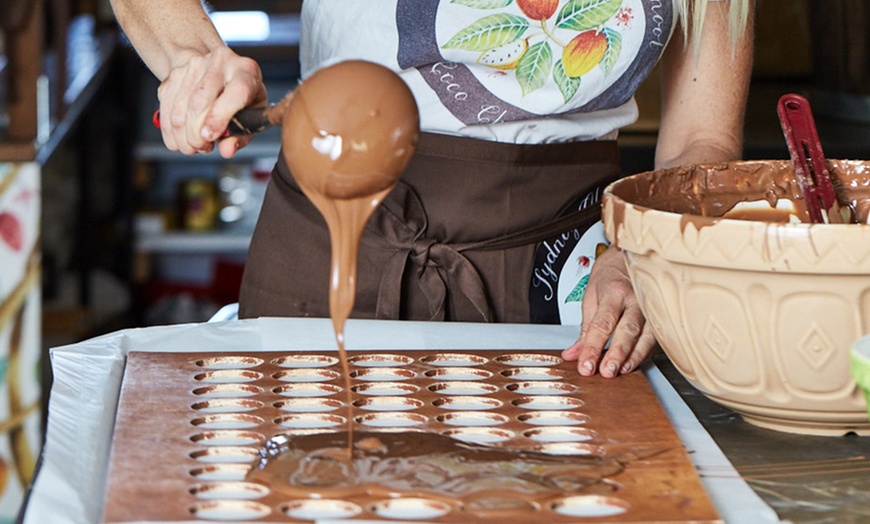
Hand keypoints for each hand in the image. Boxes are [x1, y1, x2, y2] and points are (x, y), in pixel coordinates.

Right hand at [156, 45, 266, 157]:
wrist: (220, 69)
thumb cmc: (242, 96)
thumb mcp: (252, 114)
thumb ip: (242, 135)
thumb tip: (227, 150)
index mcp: (246, 71)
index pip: (235, 94)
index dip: (219, 118)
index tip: (208, 138)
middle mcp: (220, 62)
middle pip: (199, 103)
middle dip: (196, 135)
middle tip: (202, 148)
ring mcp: (194, 65)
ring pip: (179, 110)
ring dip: (182, 136)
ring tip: (194, 145)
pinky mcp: (174, 73)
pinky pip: (166, 108)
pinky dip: (170, 131)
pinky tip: (180, 138)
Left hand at [561, 245, 657, 376]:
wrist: (628, 260)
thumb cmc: (609, 278)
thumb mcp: (590, 299)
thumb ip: (584, 329)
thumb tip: (573, 355)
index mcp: (614, 291)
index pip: (602, 323)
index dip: (593, 346)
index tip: (585, 364)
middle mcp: (636, 299)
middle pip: (628, 329)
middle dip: (617, 353)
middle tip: (606, 371)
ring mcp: (651, 308)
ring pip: (646, 336)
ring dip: (634, 356)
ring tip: (621, 371)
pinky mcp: (660, 317)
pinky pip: (655, 338)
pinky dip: (644, 353)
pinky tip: (634, 364)